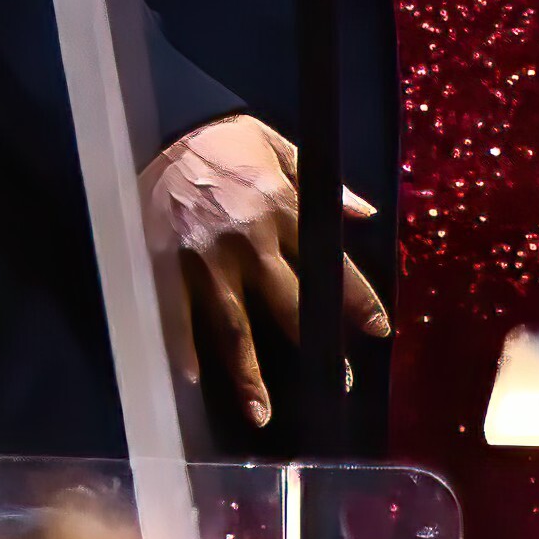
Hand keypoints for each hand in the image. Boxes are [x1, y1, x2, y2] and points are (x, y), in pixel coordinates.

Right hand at [142, 119, 380, 433]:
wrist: (160, 125)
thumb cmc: (223, 138)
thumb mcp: (278, 146)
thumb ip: (323, 184)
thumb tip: (365, 215)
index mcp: (282, 210)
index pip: (332, 266)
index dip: (358, 301)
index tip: (378, 330)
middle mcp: (250, 241)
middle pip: (288, 307)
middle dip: (315, 348)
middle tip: (333, 382)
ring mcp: (206, 257)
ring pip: (232, 325)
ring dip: (247, 373)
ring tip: (261, 414)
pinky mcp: (166, 260)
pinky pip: (177, 311)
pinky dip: (184, 346)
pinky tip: (194, 378)